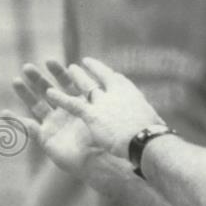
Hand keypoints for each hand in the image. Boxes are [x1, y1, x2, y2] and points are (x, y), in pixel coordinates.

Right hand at [7, 61, 100, 173]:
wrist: (99, 160)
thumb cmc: (103, 135)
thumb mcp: (98, 110)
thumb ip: (93, 94)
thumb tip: (100, 71)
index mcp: (78, 103)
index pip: (67, 83)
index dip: (58, 72)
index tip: (49, 60)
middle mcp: (64, 112)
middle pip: (48, 91)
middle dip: (38, 79)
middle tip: (27, 66)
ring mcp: (53, 124)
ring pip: (36, 105)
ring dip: (25, 93)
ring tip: (16, 80)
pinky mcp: (45, 138)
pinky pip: (28, 129)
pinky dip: (15, 121)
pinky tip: (4, 112)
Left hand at [43, 57, 163, 159]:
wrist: (146, 139)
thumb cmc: (153, 134)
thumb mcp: (152, 121)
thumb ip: (148, 118)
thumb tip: (157, 123)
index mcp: (131, 93)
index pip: (117, 80)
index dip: (108, 74)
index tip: (105, 70)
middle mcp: (116, 92)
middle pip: (99, 78)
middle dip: (88, 72)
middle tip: (79, 65)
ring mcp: (103, 102)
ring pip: (84, 86)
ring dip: (73, 77)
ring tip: (65, 69)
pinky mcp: (91, 114)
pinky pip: (72, 104)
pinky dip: (60, 98)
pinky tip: (48, 93)